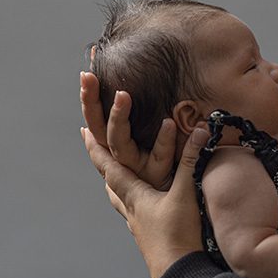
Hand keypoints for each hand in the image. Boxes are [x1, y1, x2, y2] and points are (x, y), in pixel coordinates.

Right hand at [80, 70, 177, 189]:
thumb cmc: (177, 169)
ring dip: (119, 118)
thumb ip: (153, 116)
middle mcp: (124, 159)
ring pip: (121, 145)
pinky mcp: (158, 179)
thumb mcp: (160, 139)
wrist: (192, 205)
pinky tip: (169, 122)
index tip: (86, 72)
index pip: (96, 120)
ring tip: (122, 95)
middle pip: (99, 130)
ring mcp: (138, 170)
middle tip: (88, 77)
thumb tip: (147, 86)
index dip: (88, 99)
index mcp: (120, 148)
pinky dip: (163, 140)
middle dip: (90, 103)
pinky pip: (158, 158)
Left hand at [82, 124, 206, 277]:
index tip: (84, 131)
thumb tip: (200, 131)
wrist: (177, 272)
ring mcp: (138, 225)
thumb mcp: (185, 193)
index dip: (96, 148)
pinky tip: (140, 205)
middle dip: (103, 163)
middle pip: (109, 184)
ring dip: (115, 184)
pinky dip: (131, 201)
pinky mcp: (148, 235)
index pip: (109, 167)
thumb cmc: (177, 235)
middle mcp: (130, 210)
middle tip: (96, 149)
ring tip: (114, 176)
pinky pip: (133, 212)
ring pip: (119, 200)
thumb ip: (190, 161)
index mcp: (133, 196)